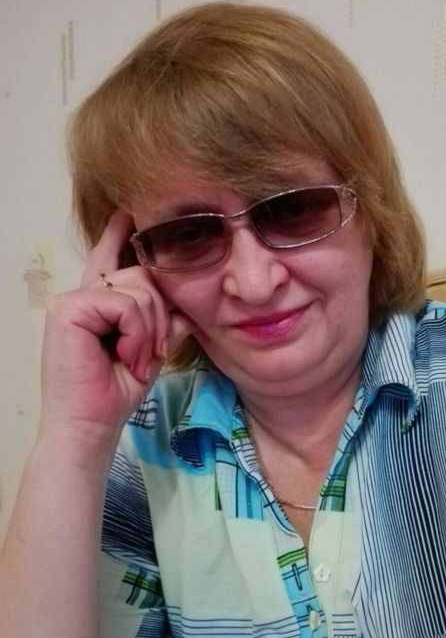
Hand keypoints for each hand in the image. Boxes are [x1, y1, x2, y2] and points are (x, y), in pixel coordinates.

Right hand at [40, 212, 190, 446]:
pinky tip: (124, 356)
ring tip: (135, 360)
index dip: (119, 235)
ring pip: (138, 288)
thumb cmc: (116, 392)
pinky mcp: (68, 308)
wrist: (92, 425)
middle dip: (159, 316)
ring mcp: (72, 299)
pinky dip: (136, 333)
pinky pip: (125, 304)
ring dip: (149, 331)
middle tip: (149, 355)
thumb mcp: (150, 351)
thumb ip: (164, 323)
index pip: (110, 260)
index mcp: (98, 305)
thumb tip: (185, 307)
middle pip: (141, 275)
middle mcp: (83, 296)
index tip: (130, 212)